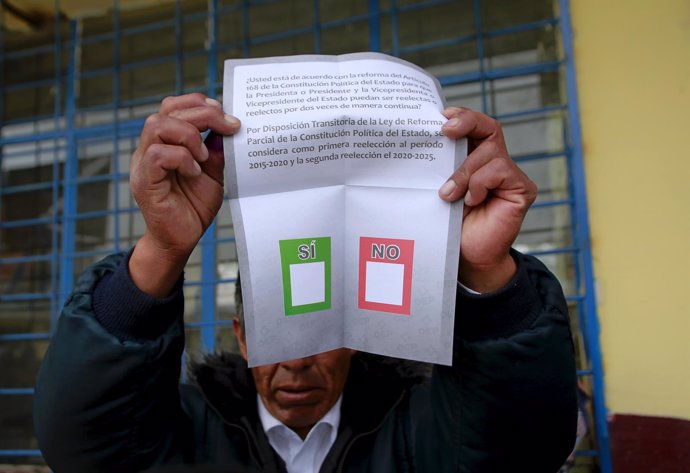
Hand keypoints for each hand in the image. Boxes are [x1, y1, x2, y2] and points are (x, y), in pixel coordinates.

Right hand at [129, 94, 240, 295]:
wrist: (182, 240)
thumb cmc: (194, 207)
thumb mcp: (213, 174)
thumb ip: (216, 151)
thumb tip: (226, 126)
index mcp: (165, 142)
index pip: (173, 106)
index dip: (197, 103)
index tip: (225, 115)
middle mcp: (150, 147)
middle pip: (167, 110)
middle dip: (203, 114)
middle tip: (228, 127)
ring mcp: (143, 163)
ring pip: (157, 125)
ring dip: (189, 135)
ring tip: (204, 156)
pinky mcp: (144, 181)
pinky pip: (157, 154)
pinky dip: (181, 158)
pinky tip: (195, 172)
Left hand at [438, 107, 536, 291]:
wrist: (467, 258)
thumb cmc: (451, 225)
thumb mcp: (440, 189)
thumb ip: (440, 167)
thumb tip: (420, 142)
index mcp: (474, 158)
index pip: (474, 126)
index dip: (462, 116)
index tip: (442, 116)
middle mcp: (495, 162)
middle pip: (489, 127)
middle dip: (467, 122)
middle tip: (446, 131)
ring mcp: (510, 175)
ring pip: (490, 152)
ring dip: (464, 171)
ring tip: (448, 194)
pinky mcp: (522, 189)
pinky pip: (500, 170)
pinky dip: (480, 183)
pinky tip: (470, 202)